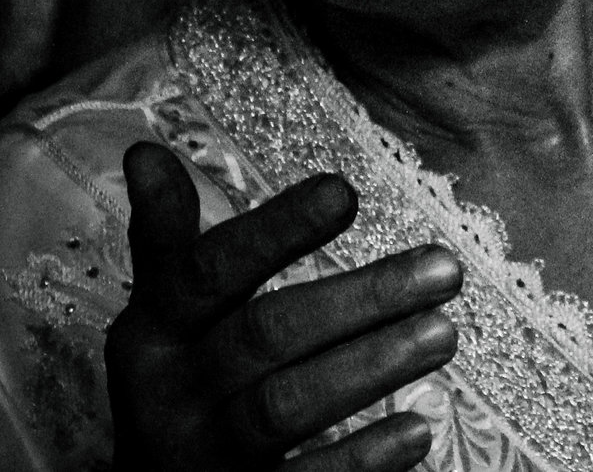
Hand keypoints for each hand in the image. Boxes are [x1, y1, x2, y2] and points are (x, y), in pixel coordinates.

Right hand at [106, 142, 463, 470]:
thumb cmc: (180, 385)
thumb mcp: (164, 317)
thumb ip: (169, 242)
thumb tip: (146, 152)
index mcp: (152, 335)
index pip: (209, 272)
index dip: (274, 231)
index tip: (345, 191)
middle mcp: (169, 396)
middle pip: (266, 337)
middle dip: (360, 299)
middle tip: (447, 268)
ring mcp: (202, 460)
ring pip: (285, 408)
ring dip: (370, 368)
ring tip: (444, 334)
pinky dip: (360, 461)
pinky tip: (417, 432)